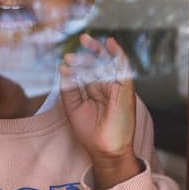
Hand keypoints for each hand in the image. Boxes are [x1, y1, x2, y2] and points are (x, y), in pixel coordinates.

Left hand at [60, 34, 140, 189]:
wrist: (104, 149)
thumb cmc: (90, 132)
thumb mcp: (73, 107)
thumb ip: (68, 88)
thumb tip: (62, 68)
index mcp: (94, 91)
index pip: (87, 71)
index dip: (77, 63)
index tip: (64, 60)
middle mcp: (106, 87)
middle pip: (98, 64)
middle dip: (88, 52)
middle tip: (80, 40)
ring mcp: (116, 88)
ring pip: (109, 63)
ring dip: (98, 51)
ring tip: (86, 40)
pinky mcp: (125, 91)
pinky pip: (123, 69)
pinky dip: (118, 56)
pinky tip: (111, 44)